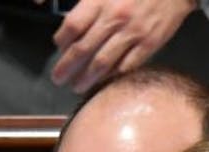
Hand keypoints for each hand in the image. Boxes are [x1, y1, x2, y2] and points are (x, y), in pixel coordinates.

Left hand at [51, 0, 196, 93]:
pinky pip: (126, 66)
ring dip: (85, 78)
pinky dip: (111, 77)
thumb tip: (70, 28)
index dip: (61, 41)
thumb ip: (88, 5)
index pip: (72, 26)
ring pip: (101, 63)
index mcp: (101, 0)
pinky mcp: (150, 44)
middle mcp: (115, 17)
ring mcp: (133, 32)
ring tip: (76, 86)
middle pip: (82, 49)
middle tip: (58, 78)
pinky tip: (102, 83)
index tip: (59, 49)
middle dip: (66, 68)